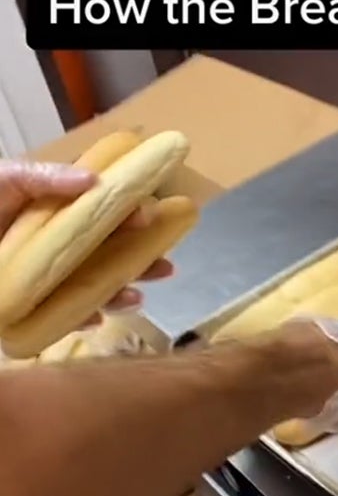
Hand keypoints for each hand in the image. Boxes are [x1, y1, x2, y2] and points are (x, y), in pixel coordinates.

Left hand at [0, 160, 173, 325]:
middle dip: (137, 260)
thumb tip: (94, 180)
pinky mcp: (25, 310)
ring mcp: (39, 280)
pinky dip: (82, 318)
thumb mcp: (1, 181)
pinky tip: (97, 316)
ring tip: (137, 295)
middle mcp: (49, 247)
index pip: (98, 213)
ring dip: (120, 290)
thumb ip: (41, 177)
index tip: (149, 216)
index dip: (127, 215)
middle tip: (164, 266)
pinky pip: (60, 317)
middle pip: (103, 253)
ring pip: (89, 286)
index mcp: (46, 214)